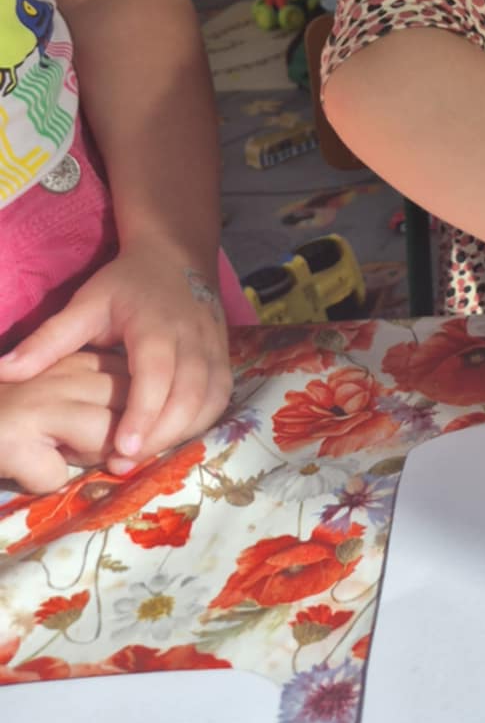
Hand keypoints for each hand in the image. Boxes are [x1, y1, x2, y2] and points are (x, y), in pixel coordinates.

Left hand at [0, 240, 230, 466]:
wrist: (176, 258)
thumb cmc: (126, 284)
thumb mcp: (85, 304)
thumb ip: (48, 341)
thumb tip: (4, 371)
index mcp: (157, 325)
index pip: (156, 376)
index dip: (142, 414)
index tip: (122, 448)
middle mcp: (193, 339)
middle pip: (187, 397)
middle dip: (159, 436)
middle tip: (122, 464)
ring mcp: (214, 350)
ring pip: (208, 402)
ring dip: (179, 434)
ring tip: (141, 457)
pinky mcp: (224, 360)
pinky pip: (219, 400)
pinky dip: (198, 424)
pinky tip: (170, 439)